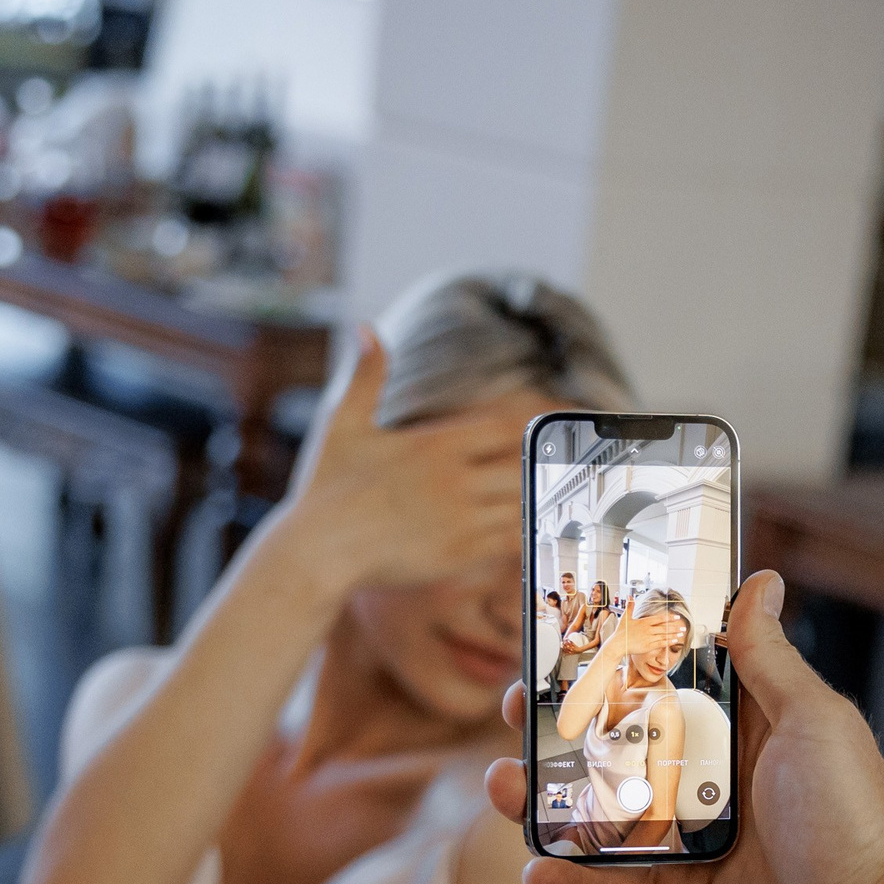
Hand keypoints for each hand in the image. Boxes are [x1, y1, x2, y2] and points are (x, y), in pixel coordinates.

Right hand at [271, 327, 530, 592]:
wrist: (317, 550)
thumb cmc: (327, 486)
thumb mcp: (342, 423)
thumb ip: (366, 376)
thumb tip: (366, 328)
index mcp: (435, 445)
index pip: (504, 428)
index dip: (528, 427)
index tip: (546, 427)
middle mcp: (454, 481)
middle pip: (522, 467)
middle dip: (540, 465)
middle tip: (567, 464)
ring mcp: (460, 520)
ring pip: (522, 505)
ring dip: (536, 499)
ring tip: (555, 495)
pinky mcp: (459, 556)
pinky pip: (509, 542)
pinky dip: (525, 533)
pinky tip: (532, 527)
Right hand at [486, 571, 883, 883]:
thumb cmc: (857, 821)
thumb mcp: (811, 721)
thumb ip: (768, 659)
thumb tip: (761, 583)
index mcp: (743, 730)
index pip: (664, 684)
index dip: (614, 663)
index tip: (563, 638)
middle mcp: (713, 783)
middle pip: (620, 747)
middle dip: (562, 729)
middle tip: (517, 710)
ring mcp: (694, 846)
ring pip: (603, 818)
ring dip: (548, 804)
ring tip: (505, 787)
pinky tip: (536, 874)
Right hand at [617, 604, 684, 665]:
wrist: (618, 644)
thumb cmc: (621, 631)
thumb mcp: (625, 617)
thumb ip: (629, 606)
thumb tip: (629, 596)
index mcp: (644, 622)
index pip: (659, 618)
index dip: (669, 618)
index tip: (677, 617)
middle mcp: (648, 629)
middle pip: (664, 627)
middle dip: (675, 627)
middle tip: (683, 627)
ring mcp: (649, 638)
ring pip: (664, 636)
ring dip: (674, 634)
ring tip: (681, 633)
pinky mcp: (648, 646)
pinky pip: (661, 643)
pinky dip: (668, 642)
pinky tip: (674, 641)